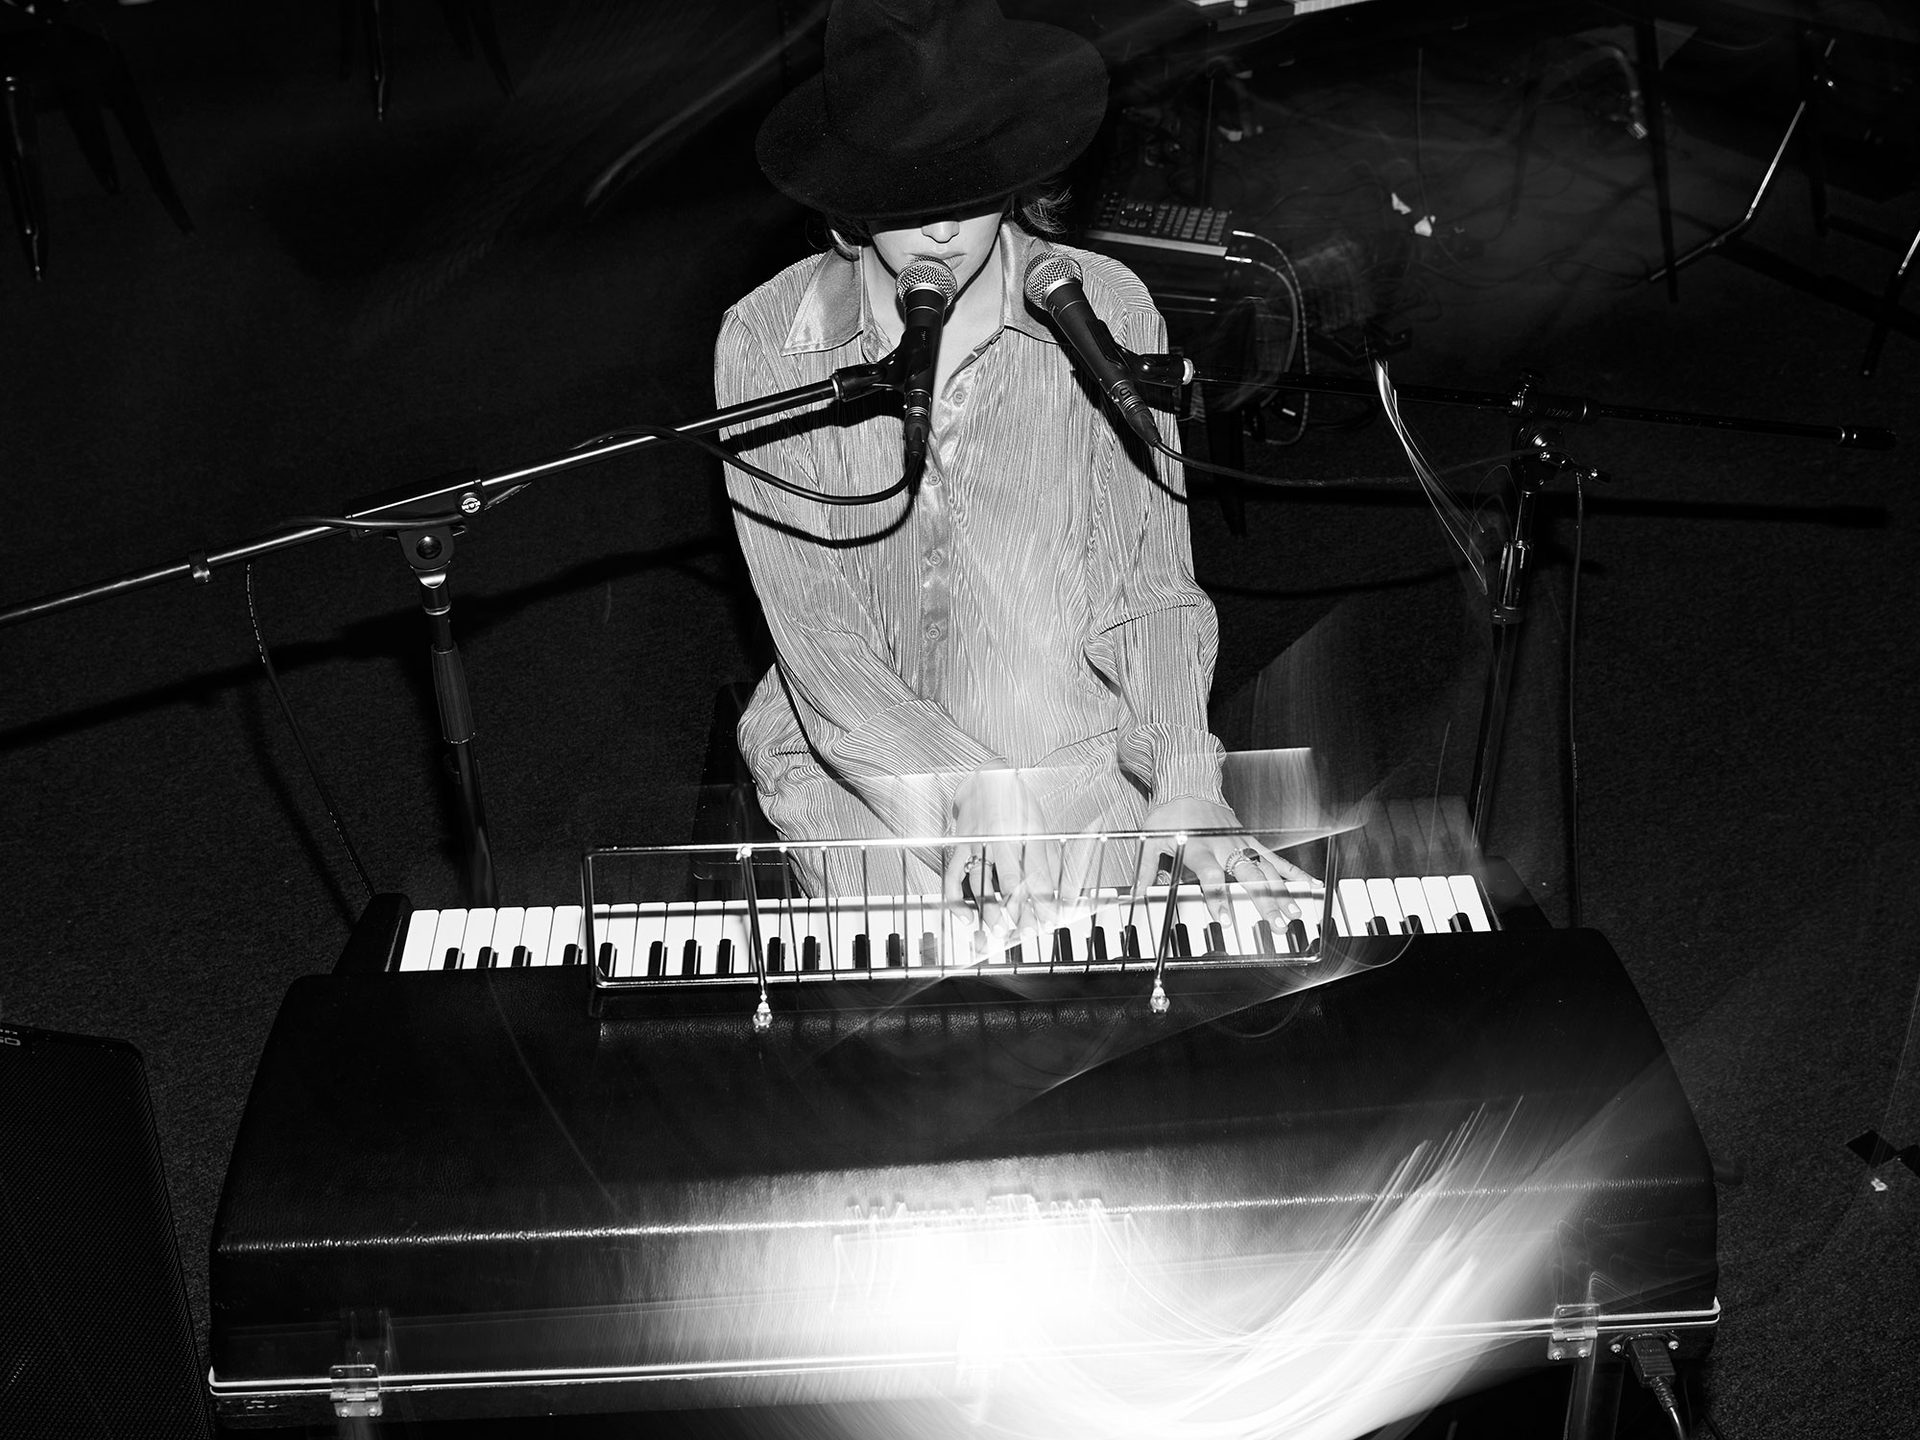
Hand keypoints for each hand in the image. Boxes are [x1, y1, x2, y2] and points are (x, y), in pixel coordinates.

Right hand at [944, 768, 1067, 941]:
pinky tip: (966, 917)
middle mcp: (997, 838)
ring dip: (990, 910)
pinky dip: (957, 900)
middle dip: (1019, 911)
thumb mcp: (1038, 826)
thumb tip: (1059, 891)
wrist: (985, 778)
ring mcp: (975, 843)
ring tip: (1000, 930)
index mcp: (1021, 831)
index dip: (1043, 900)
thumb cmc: (1014, 801)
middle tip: (1027, 931)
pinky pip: (953, 877)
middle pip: (1010, 882)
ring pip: (981, 883)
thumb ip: (1046, 860)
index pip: (1035, 873)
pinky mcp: (959, 847)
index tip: (1048, 919)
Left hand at [1135, 797, 1316, 928]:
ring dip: (1282, 891)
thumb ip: (1146, 869)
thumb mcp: (1149, 839)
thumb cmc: (1170, 811)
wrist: (1188, 782)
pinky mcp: (1250, 840)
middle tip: (1276, 923)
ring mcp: (1241, 843)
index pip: (1211, 876)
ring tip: (1294, 912)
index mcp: (1200, 847)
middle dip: (1264, 900)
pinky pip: (1274, 857)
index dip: (1219, 898)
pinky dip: (1293, 872)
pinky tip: (1308, 885)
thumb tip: (1136, 893)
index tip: (1225, 918)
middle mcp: (1224, 846)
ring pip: (1266, 869)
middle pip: (1247, 876)